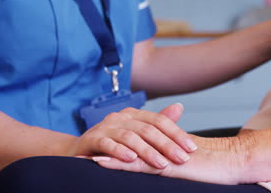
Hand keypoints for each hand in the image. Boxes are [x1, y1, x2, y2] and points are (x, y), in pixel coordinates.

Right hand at [68, 104, 197, 168]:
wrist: (79, 150)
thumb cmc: (112, 142)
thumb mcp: (136, 132)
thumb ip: (157, 122)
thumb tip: (180, 107)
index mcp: (134, 115)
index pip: (159, 121)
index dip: (176, 134)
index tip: (191, 149)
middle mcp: (121, 117)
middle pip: (148, 129)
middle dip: (166, 145)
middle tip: (181, 158)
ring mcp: (106, 127)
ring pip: (130, 137)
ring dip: (147, 151)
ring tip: (161, 163)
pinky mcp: (92, 139)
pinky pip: (107, 143)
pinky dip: (119, 151)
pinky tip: (131, 159)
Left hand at [92, 135, 250, 184]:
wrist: (233, 161)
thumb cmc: (216, 163)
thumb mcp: (190, 158)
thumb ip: (176, 155)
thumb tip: (167, 159)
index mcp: (163, 143)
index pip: (136, 140)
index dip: (116, 142)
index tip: (97, 146)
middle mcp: (159, 145)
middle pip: (126, 144)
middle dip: (104, 148)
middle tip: (81, 153)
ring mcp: (161, 154)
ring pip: (127, 152)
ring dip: (103, 154)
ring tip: (81, 158)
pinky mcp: (166, 165)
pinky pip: (137, 163)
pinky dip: (117, 162)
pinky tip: (101, 162)